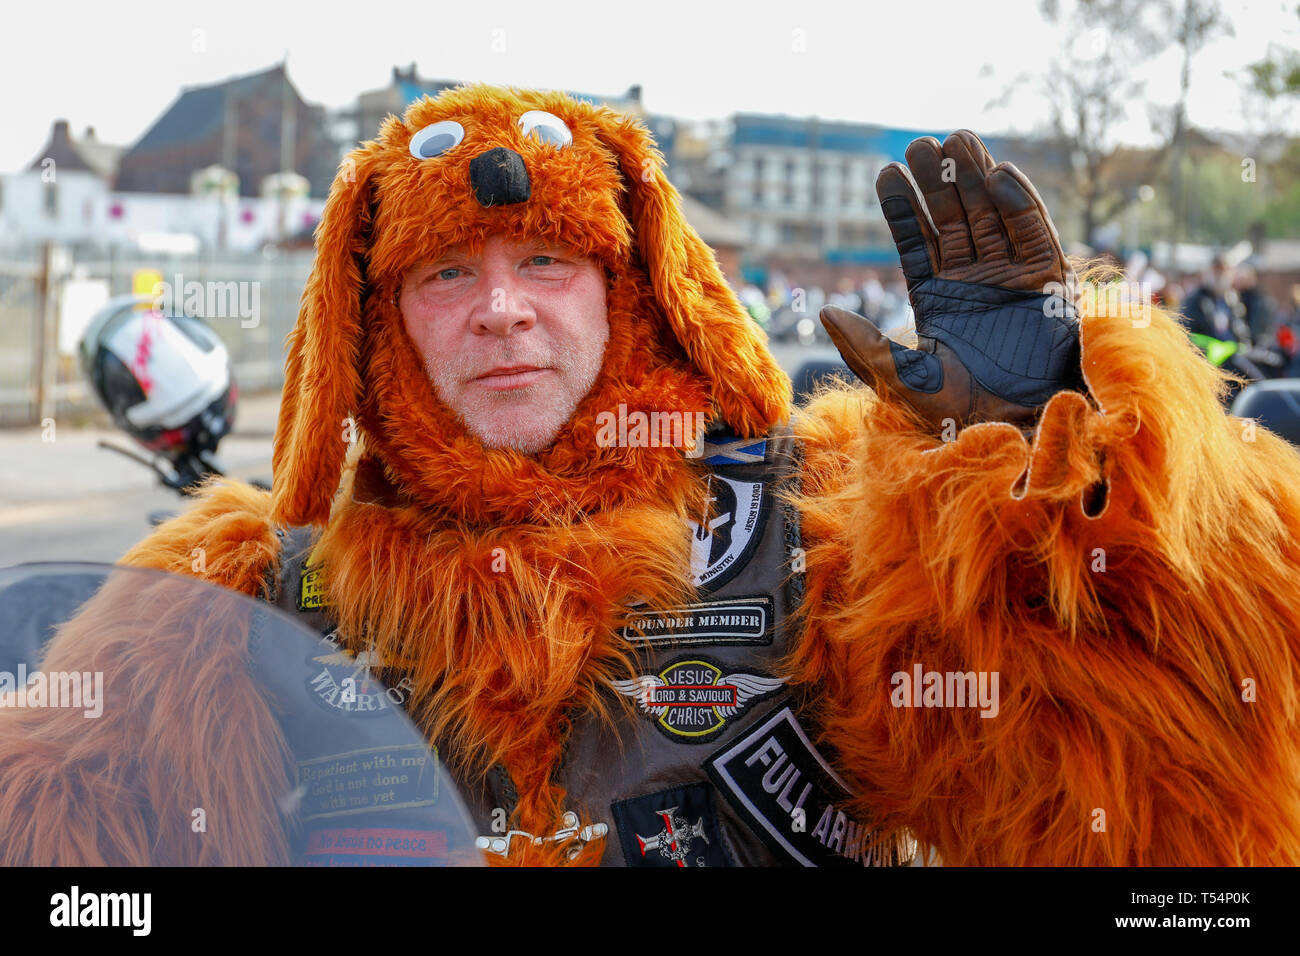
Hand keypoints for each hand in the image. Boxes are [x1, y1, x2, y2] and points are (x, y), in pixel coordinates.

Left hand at [822, 130, 1084, 431]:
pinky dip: (1018, 202)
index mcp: (939, 300)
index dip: (903, 209)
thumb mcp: (905, 382)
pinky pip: (1033, 232)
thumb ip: (867, 348)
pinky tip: (997, 174)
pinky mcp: (1050, 281)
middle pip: (954, 219)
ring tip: (955, 140)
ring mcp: (1013, 278)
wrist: (1023, 429)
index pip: (917, 244)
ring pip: (991, 216)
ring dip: (974, 179)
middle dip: (937, 182)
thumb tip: (825, 312)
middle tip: (919, 145)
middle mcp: (975, 283)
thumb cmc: (963, 415)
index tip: (885, 172)